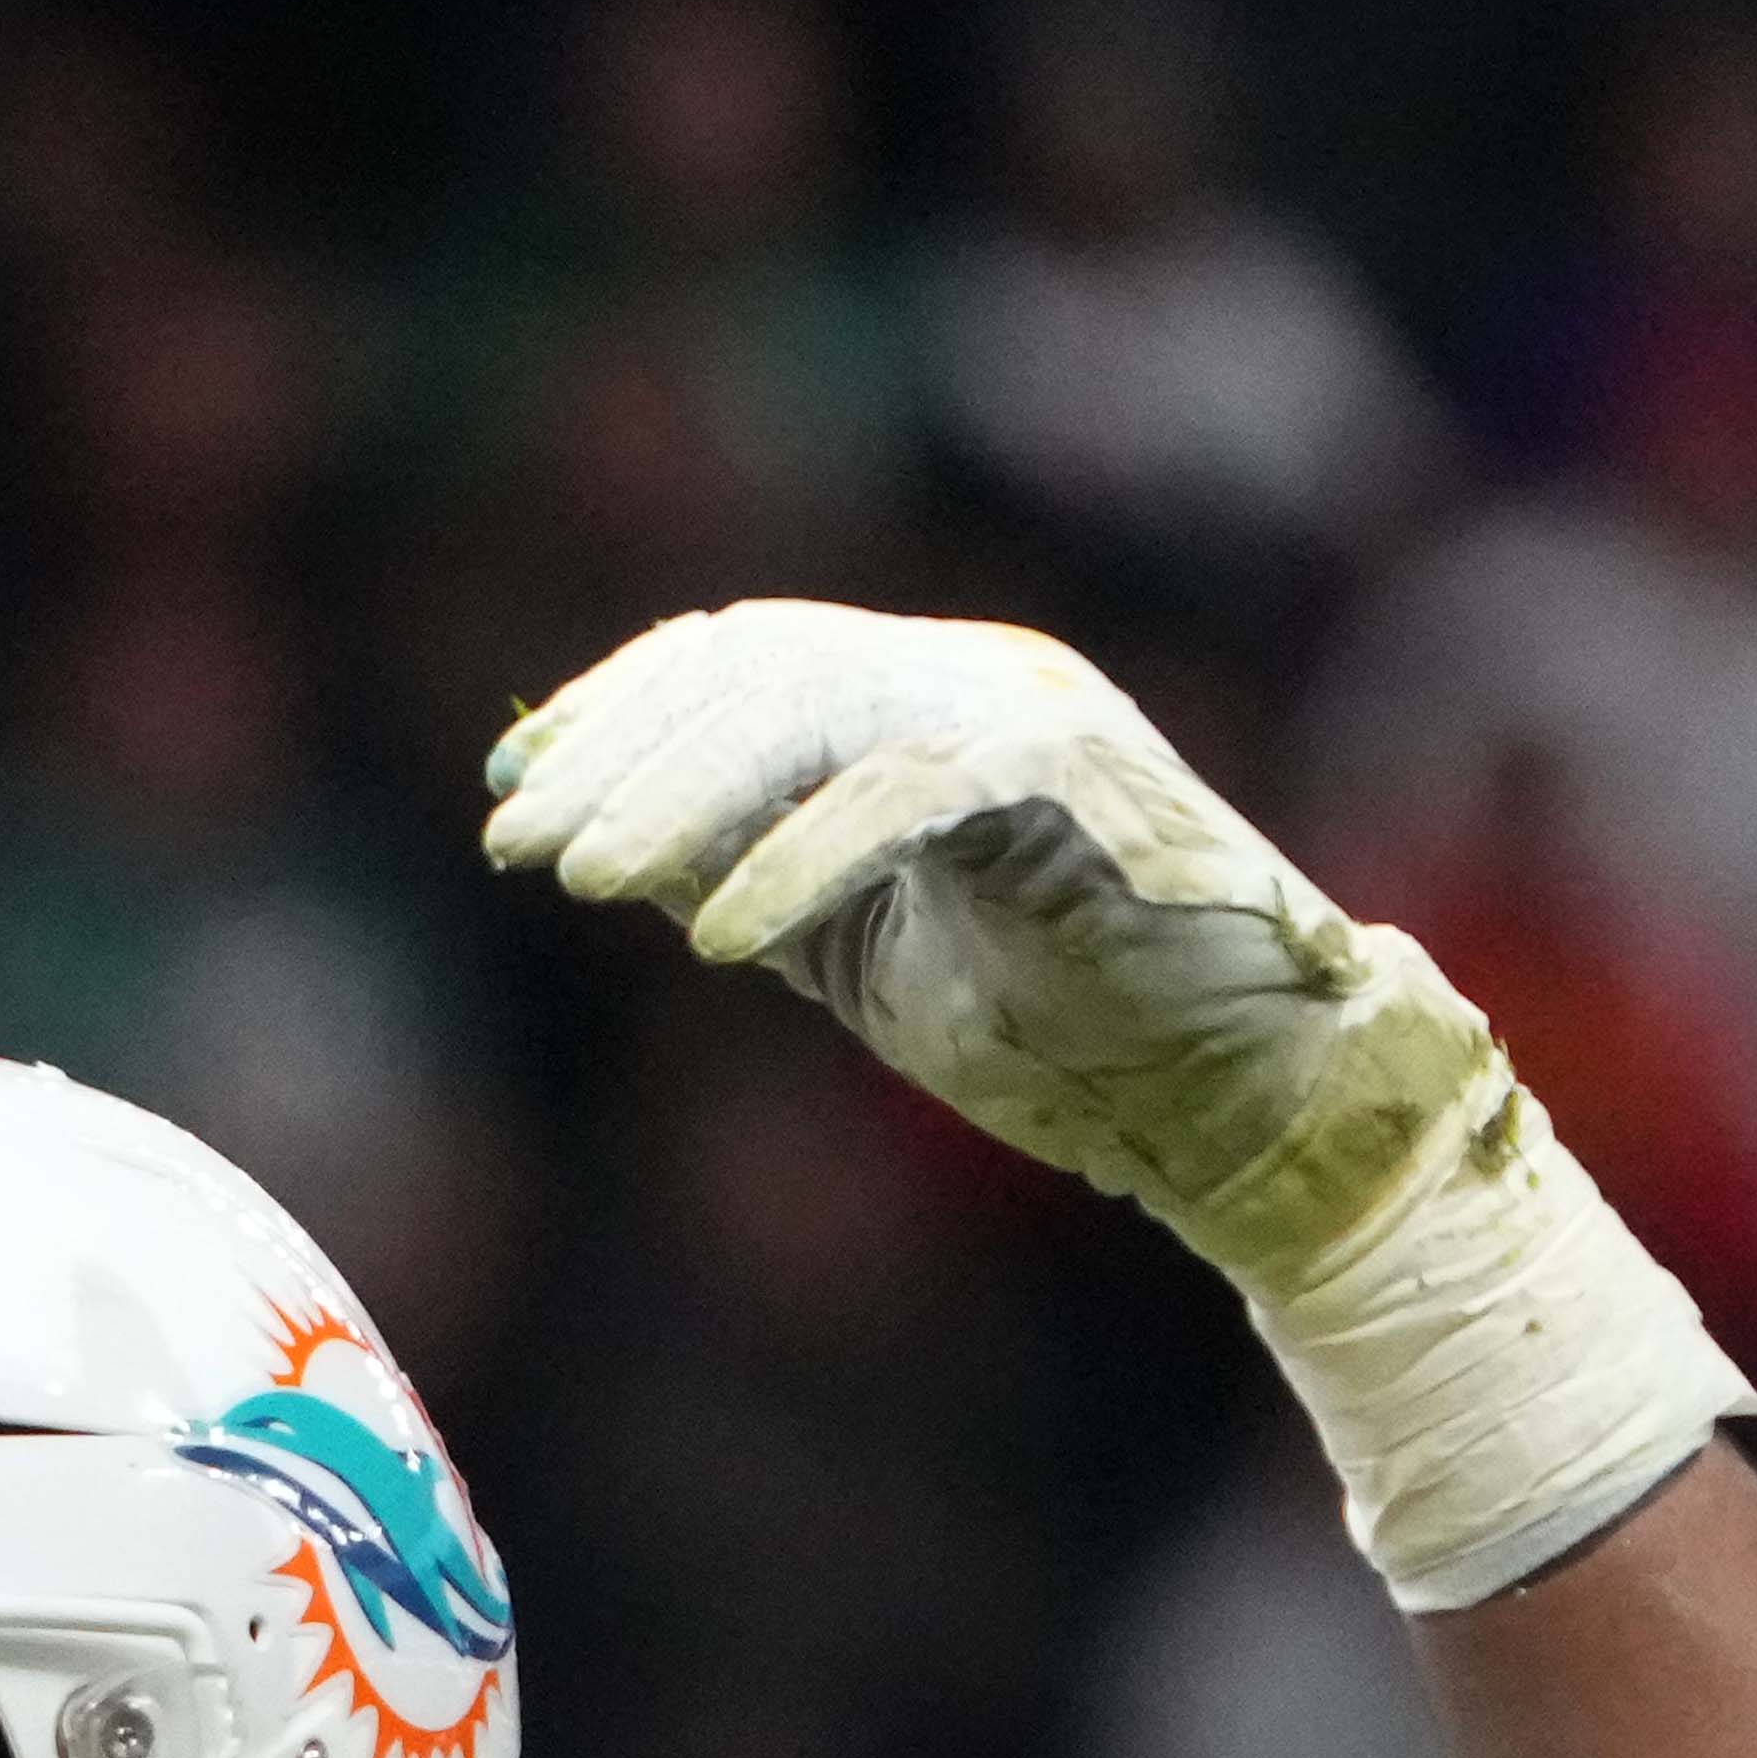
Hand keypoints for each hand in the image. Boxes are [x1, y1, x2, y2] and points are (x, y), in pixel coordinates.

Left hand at [479, 596, 1492, 1298]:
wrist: (1244, 1104)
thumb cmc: (1064, 1032)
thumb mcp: (852, 947)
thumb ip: (736, 873)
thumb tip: (584, 837)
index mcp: (926, 700)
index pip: (744, 653)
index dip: (616, 712)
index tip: (512, 798)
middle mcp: (977, 678)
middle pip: (764, 665)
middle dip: (624, 754)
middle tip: (523, 847)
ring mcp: (1036, 716)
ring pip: (823, 705)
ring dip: (684, 792)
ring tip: (584, 878)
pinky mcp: (1085, 785)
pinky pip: (915, 790)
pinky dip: (802, 856)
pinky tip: (714, 937)